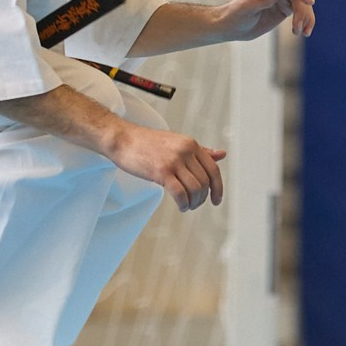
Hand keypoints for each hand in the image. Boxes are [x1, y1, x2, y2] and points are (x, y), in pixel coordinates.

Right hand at [109, 124, 225, 210]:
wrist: (123, 139)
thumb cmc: (147, 143)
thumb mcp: (177, 142)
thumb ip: (200, 151)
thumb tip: (222, 154)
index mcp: (191, 144)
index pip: (213, 169)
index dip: (218, 188)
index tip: (216, 199)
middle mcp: (185, 151)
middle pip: (205, 182)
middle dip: (202, 198)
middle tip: (195, 204)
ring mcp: (173, 161)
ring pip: (195, 189)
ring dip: (194, 202)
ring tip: (187, 206)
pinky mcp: (161, 171)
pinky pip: (180, 193)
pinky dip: (183, 204)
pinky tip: (181, 207)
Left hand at [218, 0, 315, 40]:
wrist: (232, 28)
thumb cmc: (235, 15)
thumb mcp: (247, 7)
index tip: (310, 2)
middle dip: (302, 10)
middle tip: (300, 27)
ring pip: (301, 3)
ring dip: (305, 18)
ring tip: (302, 32)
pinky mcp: (285, 7)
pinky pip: (300, 12)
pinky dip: (304, 22)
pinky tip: (303, 32)